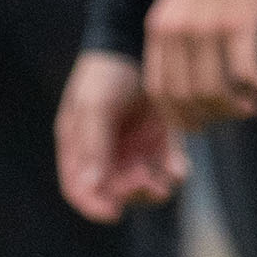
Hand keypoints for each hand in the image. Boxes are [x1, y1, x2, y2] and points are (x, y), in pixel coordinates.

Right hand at [56, 51, 188, 219]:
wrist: (139, 43)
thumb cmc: (107, 74)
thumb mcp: (95, 107)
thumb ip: (93, 146)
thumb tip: (91, 187)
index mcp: (78, 146)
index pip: (78, 188)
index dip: (93, 206)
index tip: (113, 213)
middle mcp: (105, 153)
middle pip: (115, 192)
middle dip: (130, 195)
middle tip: (144, 184)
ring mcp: (134, 147)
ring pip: (144, 185)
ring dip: (154, 190)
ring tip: (163, 181)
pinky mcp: (161, 140)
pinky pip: (168, 168)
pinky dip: (174, 173)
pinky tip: (178, 167)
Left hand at [142, 0, 256, 128]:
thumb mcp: (178, 5)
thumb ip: (177, 41)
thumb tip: (191, 86)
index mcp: (158, 29)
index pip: (159, 90)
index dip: (179, 116)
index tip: (200, 124)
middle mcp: (177, 32)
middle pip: (186, 97)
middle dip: (211, 117)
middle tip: (232, 116)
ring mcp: (208, 29)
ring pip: (215, 90)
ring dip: (235, 107)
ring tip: (251, 106)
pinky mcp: (240, 23)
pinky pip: (246, 71)